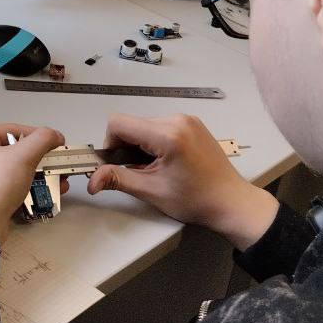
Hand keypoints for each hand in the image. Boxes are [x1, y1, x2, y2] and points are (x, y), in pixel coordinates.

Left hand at [0, 123, 63, 244]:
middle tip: (55, 164)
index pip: (10, 129)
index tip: (53, 143)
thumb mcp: (23, 155)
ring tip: (57, 181)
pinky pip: (8, 186)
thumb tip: (54, 134)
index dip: (35, 135)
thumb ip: (42, 139)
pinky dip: (26, 188)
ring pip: (12, 170)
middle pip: (12, 151)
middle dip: (38, 159)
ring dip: (37, 174)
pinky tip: (44, 193)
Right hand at [87, 114, 276, 250]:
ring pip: (145, 125)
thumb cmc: (195, 200)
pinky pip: (161, 125)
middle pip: (132, 124)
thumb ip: (117, 179)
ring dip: (141, 145)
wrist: (231, 202)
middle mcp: (177, 120)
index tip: (118, 164)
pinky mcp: (193, 123)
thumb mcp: (151, 191)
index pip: (119, 123)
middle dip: (127, 147)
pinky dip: (155, 141)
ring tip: (156, 168)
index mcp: (167, 135)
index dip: (110, 144)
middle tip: (139, 171)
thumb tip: (91, 180)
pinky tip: (167, 161)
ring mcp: (187, 120)